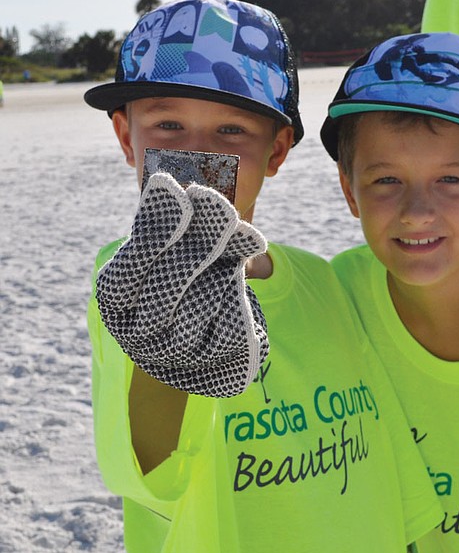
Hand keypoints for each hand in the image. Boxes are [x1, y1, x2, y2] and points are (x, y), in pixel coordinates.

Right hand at [96, 172, 268, 397]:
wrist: (212, 324)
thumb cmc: (181, 268)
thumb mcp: (168, 246)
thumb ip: (165, 224)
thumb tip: (176, 188)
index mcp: (117, 303)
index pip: (127, 271)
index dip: (153, 232)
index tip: (177, 191)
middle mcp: (139, 335)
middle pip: (165, 290)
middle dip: (194, 242)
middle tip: (217, 202)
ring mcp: (175, 355)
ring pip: (200, 307)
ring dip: (222, 262)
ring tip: (238, 227)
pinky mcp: (213, 364)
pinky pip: (229, 326)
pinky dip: (239, 286)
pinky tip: (247, 253)